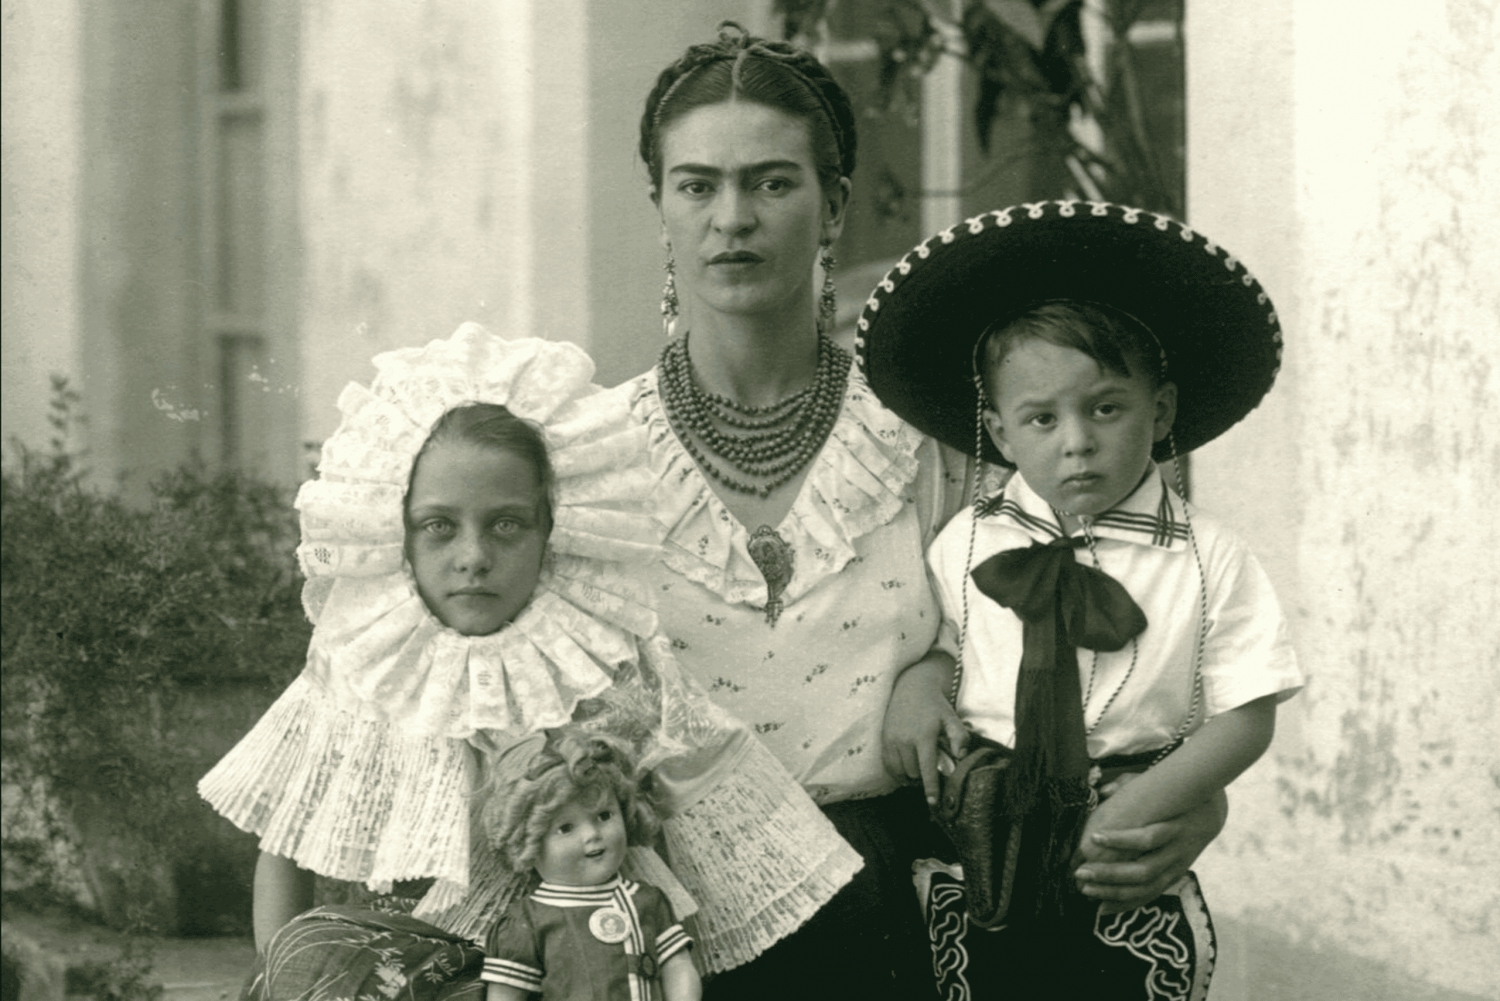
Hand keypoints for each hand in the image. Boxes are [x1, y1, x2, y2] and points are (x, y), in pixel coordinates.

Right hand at [881, 654, 967, 806]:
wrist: (912, 687)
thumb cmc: (936, 706)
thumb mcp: (952, 718)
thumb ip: (959, 737)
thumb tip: (960, 757)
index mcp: (923, 736)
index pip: (927, 769)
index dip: (930, 788)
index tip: (933, 802)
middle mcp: (905, 739)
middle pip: (913, 773)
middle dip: (922, 779)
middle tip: (931, 775)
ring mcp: (891, 740)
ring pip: (900, 771)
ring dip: (910, 777)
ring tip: (919, 772)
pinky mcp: (884, 740)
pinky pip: (889, 765)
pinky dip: (898, 772)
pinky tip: (907, 769)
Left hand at [1072, 788, 1227, 913]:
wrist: (1209, 812)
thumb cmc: (1174, 796)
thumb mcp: (1156, 785)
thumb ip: (1129, 785)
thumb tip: (1102, 790)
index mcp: (1174, 826)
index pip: (1147, 838)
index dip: (1121, 840)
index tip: (1093, 836)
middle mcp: (1177, 851)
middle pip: (1144, 870)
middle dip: (1110, 873)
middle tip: (1080, 872)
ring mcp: (1176, 867)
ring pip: (1145, 888)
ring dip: (1114, 891)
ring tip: (1086, 888)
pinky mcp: (1174, 878)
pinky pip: (1150, 896)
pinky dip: (1127, 904)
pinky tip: (1103, 907)